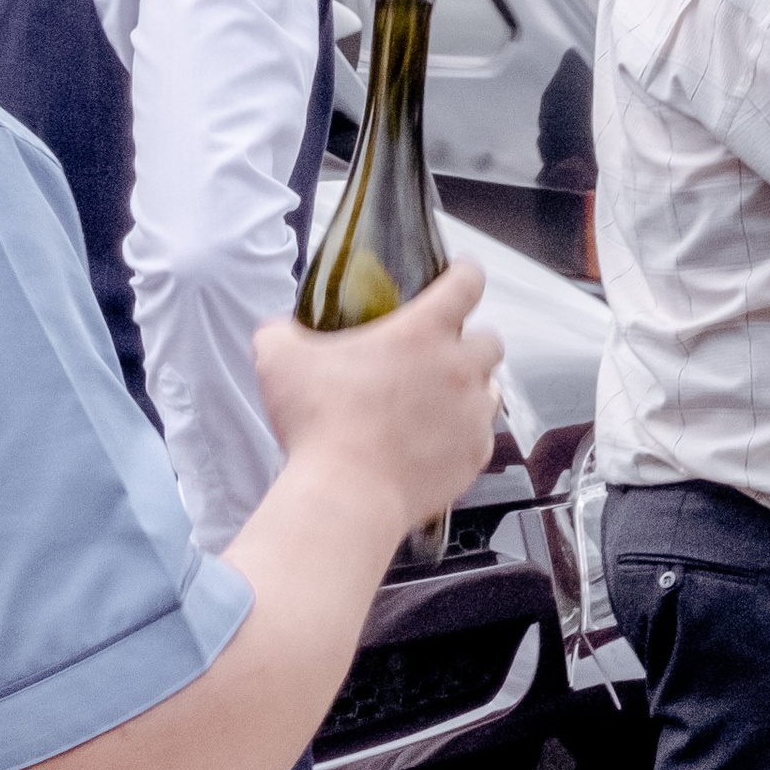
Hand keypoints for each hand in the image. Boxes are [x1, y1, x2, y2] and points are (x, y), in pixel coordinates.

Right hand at [254, 261, 502, 542]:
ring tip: (437, 401)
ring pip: (491, 389)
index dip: (465, 274)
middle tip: (439, 354)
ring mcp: (471, 413)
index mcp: (423, 332)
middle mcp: (459, 368)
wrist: (346, 495)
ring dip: (471, 389)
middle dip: (470, 341)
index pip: (467, 282)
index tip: (458, 276)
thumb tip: (278, 332)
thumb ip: (280, 334)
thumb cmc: (319, 425)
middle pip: (490, 340)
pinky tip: (434, 442)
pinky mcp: (474, 455)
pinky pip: (480, 436)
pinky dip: (463, 435)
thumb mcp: (280, 361)